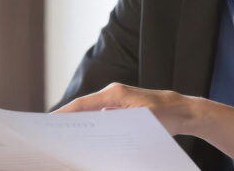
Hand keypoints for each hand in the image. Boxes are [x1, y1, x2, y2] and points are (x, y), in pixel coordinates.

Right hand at [52, 82, 204, 135]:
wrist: (183, 111)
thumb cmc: (165, 115)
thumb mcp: (141, 120)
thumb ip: (117, 121)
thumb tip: (96, 126)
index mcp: (115, 93)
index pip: (83, 104)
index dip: (65, 112)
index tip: (50, 121)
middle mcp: (113, 94)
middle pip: (84, 108)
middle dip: (68, 119)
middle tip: (52, 133)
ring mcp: (117, 101)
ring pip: (92, 113)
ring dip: (80, 124)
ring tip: (66, 138)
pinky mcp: (122, 109)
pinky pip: (101, 117)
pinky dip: (93, 126)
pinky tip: (89, 139)